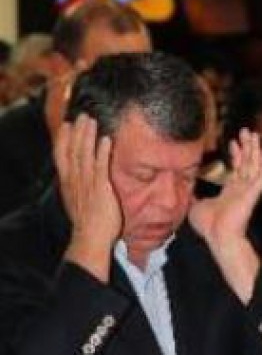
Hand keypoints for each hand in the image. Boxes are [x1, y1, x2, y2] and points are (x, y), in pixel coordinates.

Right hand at [57, 114, 121, 281]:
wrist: (90, 238)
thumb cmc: (88, 224)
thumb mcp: (77, 203)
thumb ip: (78, 190)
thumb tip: (79, 184)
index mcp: (68, 183)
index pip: (62, 156)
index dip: (64, 139)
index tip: (67, 125)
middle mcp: (75, 180)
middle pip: (74, 150)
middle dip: (78, 132)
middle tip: (83, 116)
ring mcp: (87, 183)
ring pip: (85, 154)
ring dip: (88, 136)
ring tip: (92, 121)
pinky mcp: (101, 188)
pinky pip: (101, 166)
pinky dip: (102, 152)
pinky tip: (106, 139)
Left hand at [188, 128, 261, 245]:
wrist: (218, 236)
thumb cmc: (208, 226)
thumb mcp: (195, 206)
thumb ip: (194, 196)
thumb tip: (186, 190)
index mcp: (230, 191)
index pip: (236, 169)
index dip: (236, 155)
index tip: (233, 142)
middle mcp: (241, 189)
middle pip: (247, 163)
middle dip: (247, 147)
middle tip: (246, 132)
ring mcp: (248, 190)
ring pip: (254, 166)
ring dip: (254, 150)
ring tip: (254, 135)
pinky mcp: (252, 193)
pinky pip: (261, 177)